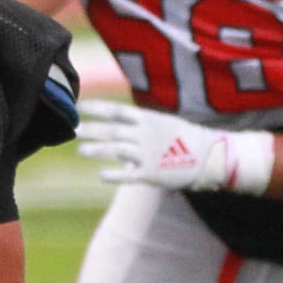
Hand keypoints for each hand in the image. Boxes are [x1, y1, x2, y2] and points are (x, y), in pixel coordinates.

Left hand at [75, 98, 273, 194]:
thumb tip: (118, 133)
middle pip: (112, 131)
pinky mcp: (152, 174)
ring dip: (97, 150)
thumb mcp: (163, 124)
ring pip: (116, 151)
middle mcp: (145, 135)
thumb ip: (139, 128)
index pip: (117, 111)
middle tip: (72, 129)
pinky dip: (114, 175)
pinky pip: (128, 175)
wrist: (210, 156)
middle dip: (91, 129)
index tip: (80, 106)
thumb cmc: (185, 139)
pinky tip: (101, 175)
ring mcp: (147, 154)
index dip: (97, 108)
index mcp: (148, 119)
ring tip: (81, 150)